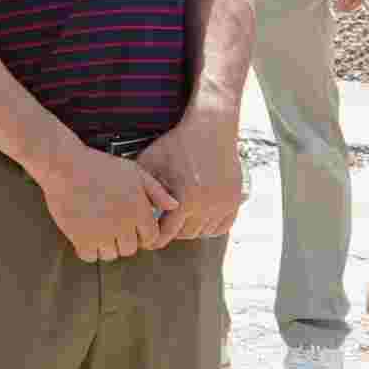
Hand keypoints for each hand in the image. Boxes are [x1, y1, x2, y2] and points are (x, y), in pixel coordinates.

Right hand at [38, 139, 175, 264]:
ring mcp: (102, 233)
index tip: (131, 228)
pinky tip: (85, 235)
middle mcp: (123, 225)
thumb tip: (175, 206)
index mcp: (138, 210)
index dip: (142, 234)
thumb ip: (156, 190)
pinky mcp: (81, 238)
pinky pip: (90, 256)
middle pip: (130, 249)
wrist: (65, 166)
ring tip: (98, 229)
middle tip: (112, 226)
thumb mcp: (134, 172)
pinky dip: (88, 250)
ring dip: (106, 246)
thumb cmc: (100, 166)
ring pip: (110, 255)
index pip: (151, 237)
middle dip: (123, 240)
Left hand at [139, 121, 247, 243]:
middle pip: (185, 234)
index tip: (149, 240)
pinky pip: (222, 227)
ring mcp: (223, 204)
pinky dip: (210, 226)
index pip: (167, 233)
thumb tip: (134, 211)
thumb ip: (142, 187)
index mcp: (185, 199)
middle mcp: (207, 205)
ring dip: (191, 228)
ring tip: (180, 218)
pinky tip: (199, 217)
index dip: (155, 238)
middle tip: (163, 225)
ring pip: (203, 232)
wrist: (211, 128)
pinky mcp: (235, 200)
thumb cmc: (177, 143)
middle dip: (172, 232)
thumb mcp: (151, 161)